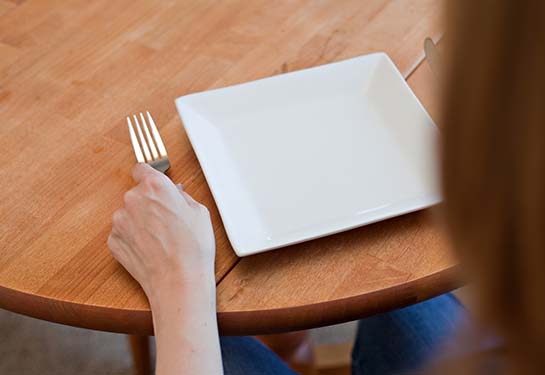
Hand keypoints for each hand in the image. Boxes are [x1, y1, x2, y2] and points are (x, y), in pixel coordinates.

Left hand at [107, 163, 215, 300]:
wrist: (178, 281)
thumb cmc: (193, 247)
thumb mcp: (199, 212)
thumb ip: (181, 196)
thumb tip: (175, 193)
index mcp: (155, 186)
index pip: (141, 169)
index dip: (149, 178)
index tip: (153, 185)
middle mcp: (133, 199)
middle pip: (136, 194)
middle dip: (148, 203)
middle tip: (167, 220)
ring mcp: (119, 221)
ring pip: (129, 214)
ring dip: (140, 221)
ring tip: (160, 239)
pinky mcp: (113, 241)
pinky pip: (123, 233)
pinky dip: (134, 238)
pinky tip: (151, 249)